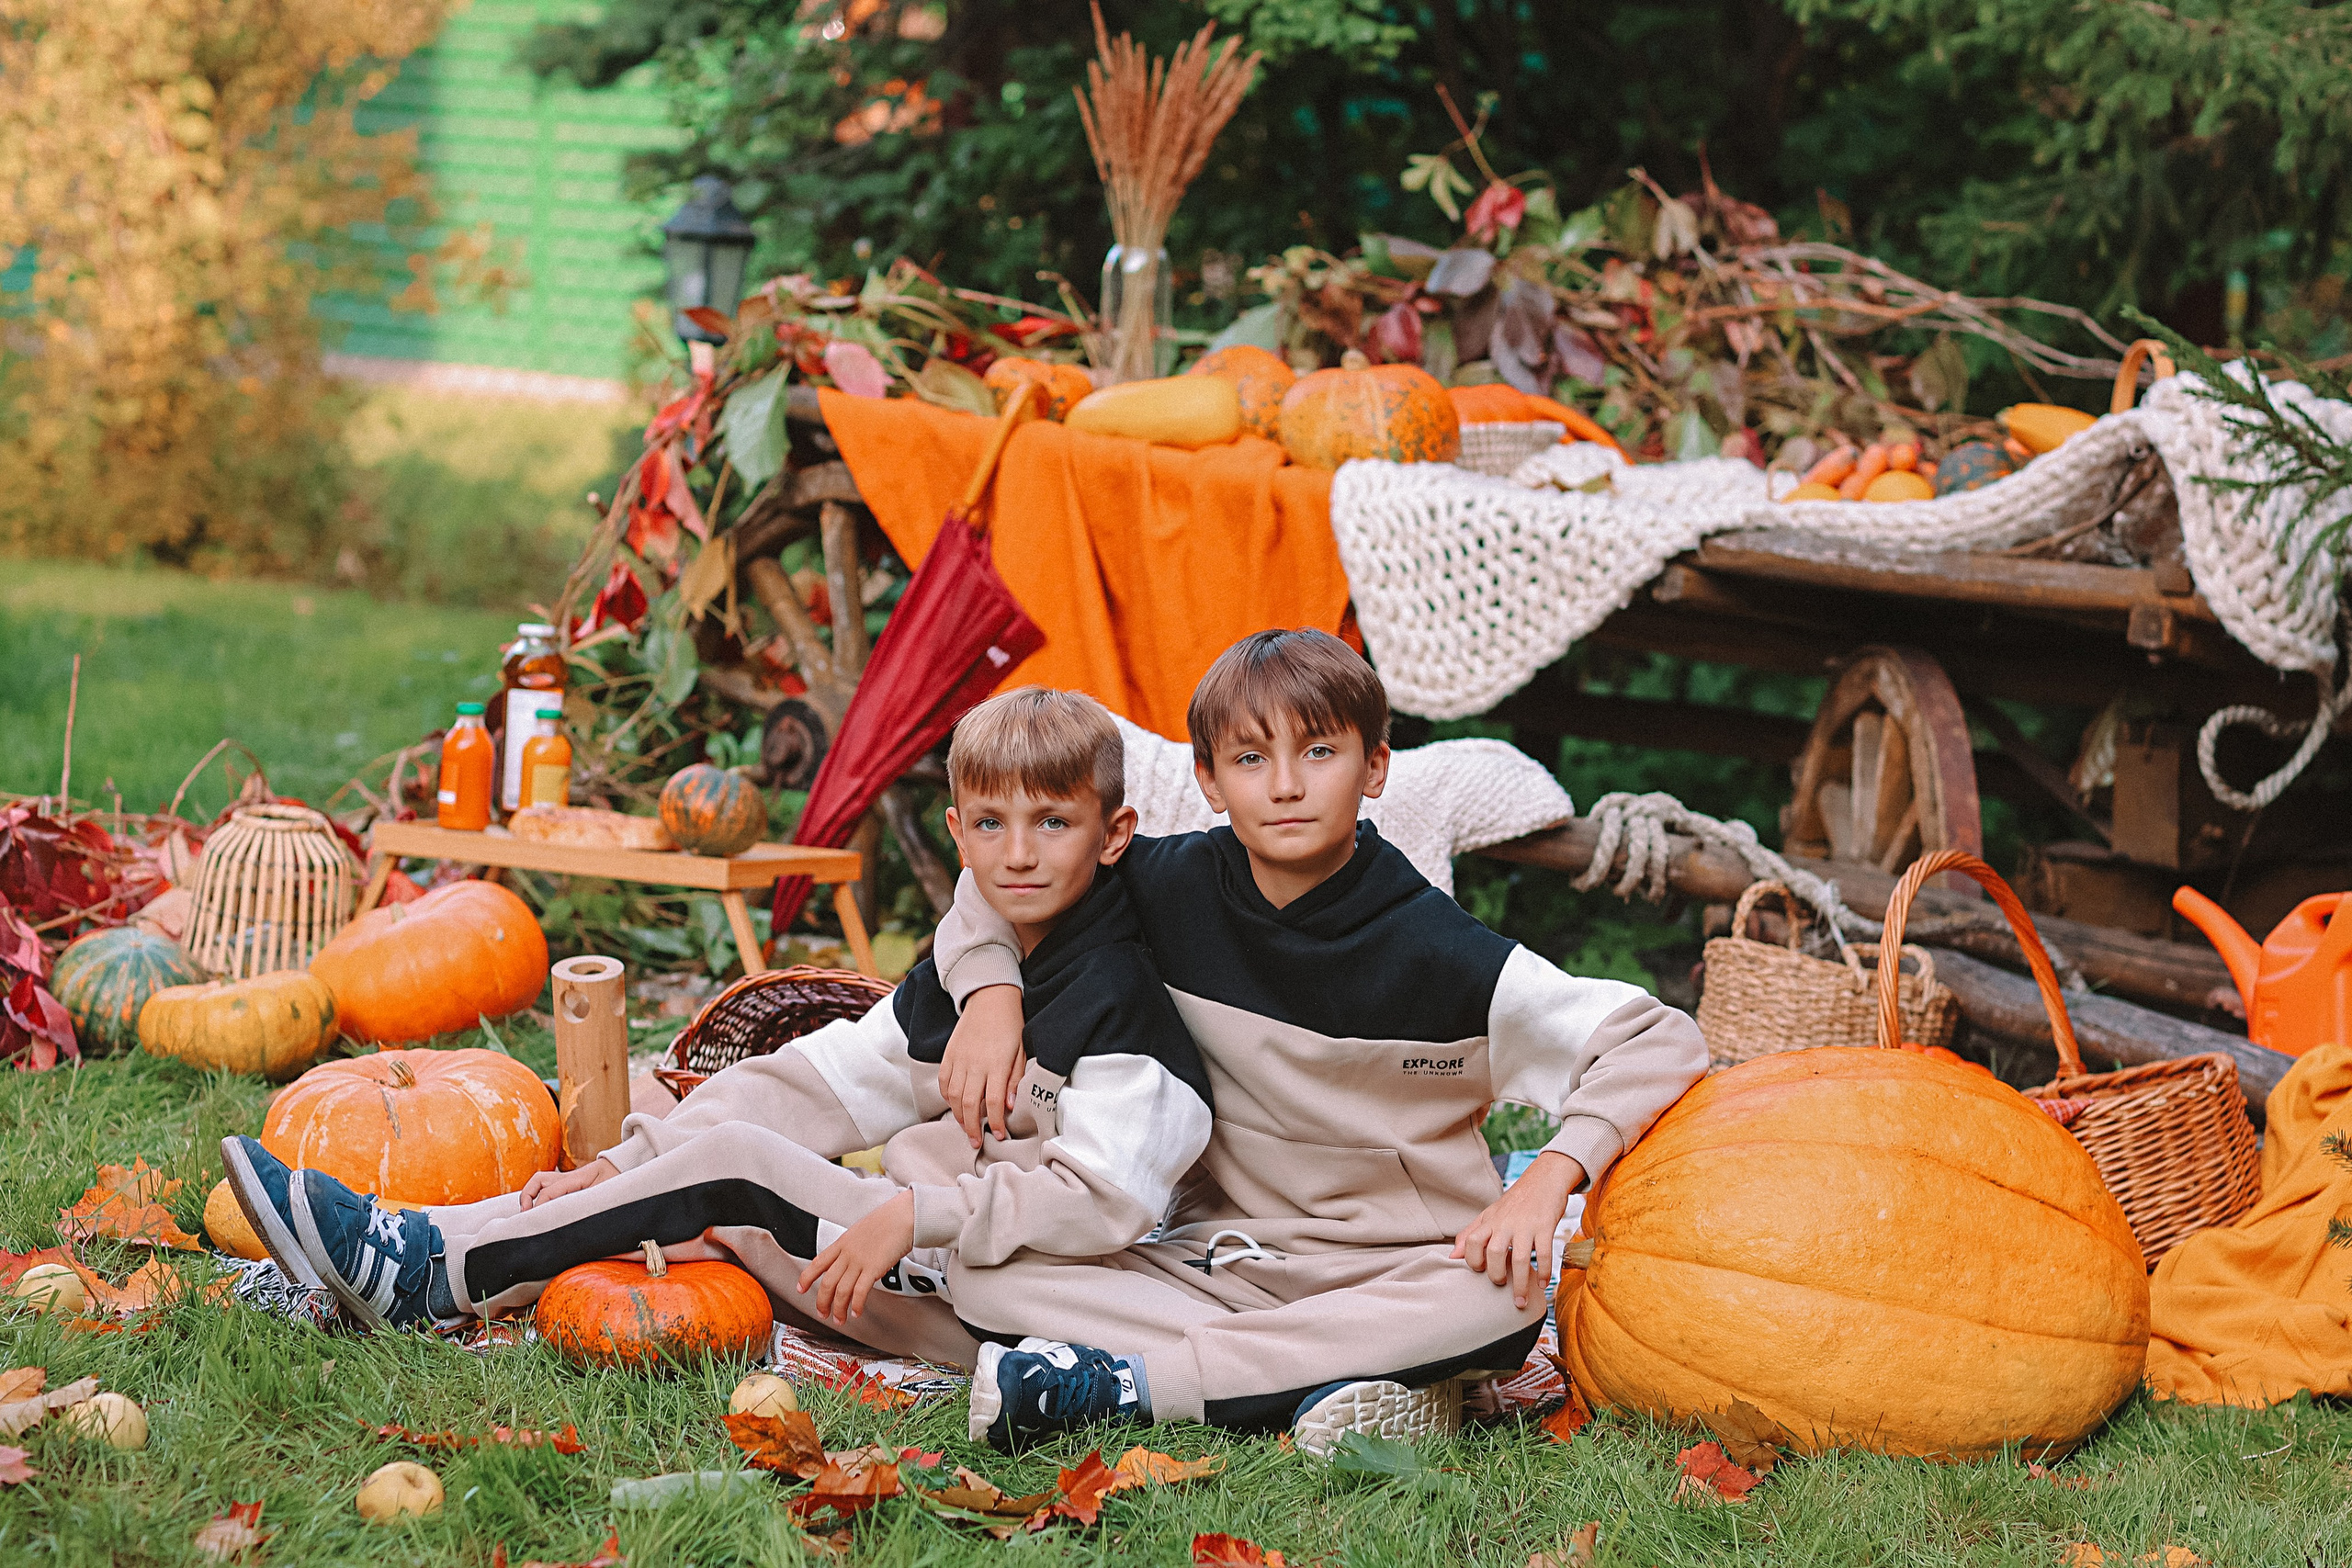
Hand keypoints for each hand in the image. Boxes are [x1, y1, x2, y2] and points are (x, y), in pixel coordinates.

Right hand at [517, 1157, 615, 1210]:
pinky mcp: (568, 1185)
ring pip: (540, 1182)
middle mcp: (568, 1177)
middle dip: (527, 1196)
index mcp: (577, 1178)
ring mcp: (566, 1180)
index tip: (535, 1220)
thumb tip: (577, 1217)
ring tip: (528, 1214)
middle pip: (538, 1180)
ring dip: (529, 1195)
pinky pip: (548, 1188)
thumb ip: (591, 1202)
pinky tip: (539, 1212)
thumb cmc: (617, 1180)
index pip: (550, 1191)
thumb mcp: (608, 1192)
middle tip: (525, 1215)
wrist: (624, 1166)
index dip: (540, 1206)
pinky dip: (538, 1196)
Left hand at [796, 1191, 915, 1324]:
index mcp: (842, 1243)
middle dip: (822, 1302)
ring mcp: (859, 1262)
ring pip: (841, 1291)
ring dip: (839, 1309)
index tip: (800, 1289)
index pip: (818, 1263)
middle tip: (823, 1314)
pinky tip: (857, 1312)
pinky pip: (860, 1292)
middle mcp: (847, 1254)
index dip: (806, 1277)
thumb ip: (853, 1247)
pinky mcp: (873, 1269)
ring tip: (840, 1319)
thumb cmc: (887, 1221)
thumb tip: (852, 1260)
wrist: (901, 1216)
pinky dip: (856, 1305)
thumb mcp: (861, 1231)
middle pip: (827, 1283)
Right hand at [940, 984, 1025, 1146]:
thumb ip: (1015, 1079)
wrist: (990, 997)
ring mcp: (959, 1059)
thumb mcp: (1021, 1051)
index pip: (993, 1103)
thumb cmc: (1011, 1025)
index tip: (998, 1135)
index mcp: (997, 1065)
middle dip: (972, 1128)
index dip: (995, 1123)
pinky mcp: (949, 1054)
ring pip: (953, 1096)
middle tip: (975, 1142)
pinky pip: (943, 1082)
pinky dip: (947, 1097)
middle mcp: (975, 1064)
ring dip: (958, 1116)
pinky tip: (954, 1105)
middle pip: (969, 1105)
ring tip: (965, 1127)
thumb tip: (1010, 1106)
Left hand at [1451, 1151, 1583, 1310]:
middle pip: (1493, 1253)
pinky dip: (1544, 1272)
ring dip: (1520, 1283)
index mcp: (1489, 1221)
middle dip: (1495, 1275)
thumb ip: (1470, 1234)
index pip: (1471, 1242)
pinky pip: (1544, 1253)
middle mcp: (1505, 1223)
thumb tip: (1453, 1256)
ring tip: (1521, 1300)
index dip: (1472, 1260)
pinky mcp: (1545, 1226)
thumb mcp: (1489, 1214)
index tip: (1480, 1271)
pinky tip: (1542, 1284)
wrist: (1543, 1179)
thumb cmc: (1515, 1202)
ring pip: (1519, 1258)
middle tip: (1500, 1284)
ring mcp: (1526, 1226)